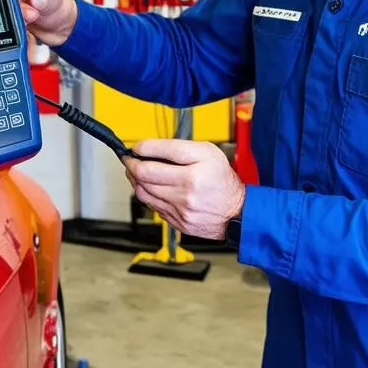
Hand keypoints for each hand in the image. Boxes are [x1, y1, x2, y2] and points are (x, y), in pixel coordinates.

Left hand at [123, 139, 244, 240]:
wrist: (237, 212)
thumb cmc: (222, 180)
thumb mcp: (208, 152)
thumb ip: (179, 147)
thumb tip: (151, 148)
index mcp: (195, 171)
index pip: (157, 154)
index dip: (141, 148)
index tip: (136, 147)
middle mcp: (187, 191)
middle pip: (144, 174)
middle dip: (131, 164)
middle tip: (130, 159)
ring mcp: (180, 208)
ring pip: (143, 191)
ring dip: (135, 179)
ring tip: (137, 171)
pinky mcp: (177, 221)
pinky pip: (152, 206)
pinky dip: (147, 194)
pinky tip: (150, 187)